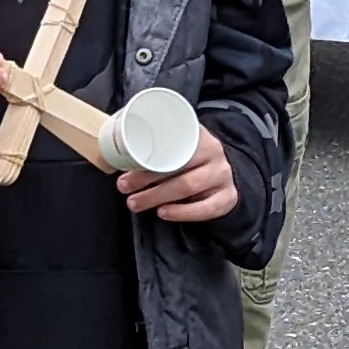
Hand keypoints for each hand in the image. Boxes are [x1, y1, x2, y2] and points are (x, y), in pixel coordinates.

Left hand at [117, 127, 240, 224]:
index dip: (147, 156)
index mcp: (199, 135)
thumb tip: (120, 152)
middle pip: (178, 166)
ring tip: (135, 203)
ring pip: (188, 186)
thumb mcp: (179, 146)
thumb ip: (159, 145)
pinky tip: (163, 212)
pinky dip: (182, 212)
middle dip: (146, 179)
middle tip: (123, 187)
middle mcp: (214, 153)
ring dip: (157, 196)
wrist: (222, 173)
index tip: (125, 167)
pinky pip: (205, 208)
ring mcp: (222, 176)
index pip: (173, 143)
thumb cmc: (191, 160)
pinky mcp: (227, 197)